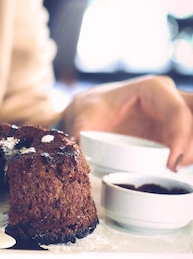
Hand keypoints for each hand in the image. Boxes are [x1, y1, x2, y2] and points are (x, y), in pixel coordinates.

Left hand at [62, 75, 192, 170]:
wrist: (91, 113)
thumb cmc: (91, 109)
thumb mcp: (83, 117)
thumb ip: (80, 130)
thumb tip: (78, 146)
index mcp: (153, 89)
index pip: (178, 112)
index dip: (181, 138)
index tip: (170, 164)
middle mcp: (171, 98)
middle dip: (191, 144)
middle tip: (176, 166)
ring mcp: (176, 116)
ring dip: (190, 152)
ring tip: (171, 169)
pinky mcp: (176, 132)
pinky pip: (190, 143)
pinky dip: (187, 156)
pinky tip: (172, 168)